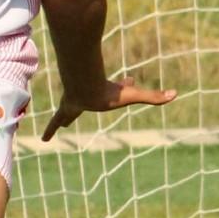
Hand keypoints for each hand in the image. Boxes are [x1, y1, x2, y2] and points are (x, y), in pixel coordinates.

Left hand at [41, 76, 176, 141]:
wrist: (82, 86)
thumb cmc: (106, 91)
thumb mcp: (132, 95)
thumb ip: (152, 96)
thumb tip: (175, 94)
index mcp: (105, 94)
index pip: (118, 89)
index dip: (127, 85)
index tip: (131, 78)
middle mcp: (89, 98)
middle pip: (95, 102)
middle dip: (92, 106)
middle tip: (84, 110)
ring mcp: (74, 102)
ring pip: (68, 112)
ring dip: (64, 118)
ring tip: (60, 124)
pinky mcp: (65, 108)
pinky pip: (55, 122)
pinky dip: (50, 130)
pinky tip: (43, 138)